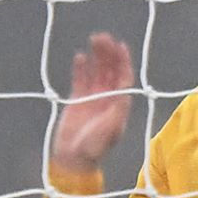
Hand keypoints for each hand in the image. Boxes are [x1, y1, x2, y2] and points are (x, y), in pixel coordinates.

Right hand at [46, 33, 136, 176]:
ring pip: (97, 72)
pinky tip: (81, 56)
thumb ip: (117, 112)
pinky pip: (80, 80)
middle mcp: (108, 100)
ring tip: (94, 39)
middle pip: (111, 71)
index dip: (124, 62)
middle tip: (103, 37)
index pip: (124, 78)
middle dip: (109, 54)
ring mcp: (93, 99)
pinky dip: (81, 68)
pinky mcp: (78, 101)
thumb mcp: (109, 131)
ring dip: (97, 56)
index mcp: (119, 106)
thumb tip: (125, 93)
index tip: (121, 46)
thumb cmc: (93, 149)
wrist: (72, 160)